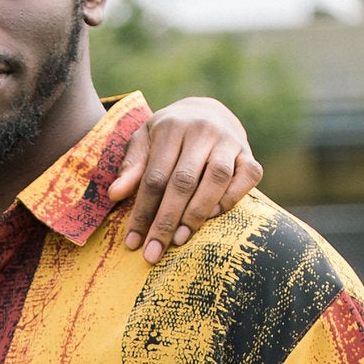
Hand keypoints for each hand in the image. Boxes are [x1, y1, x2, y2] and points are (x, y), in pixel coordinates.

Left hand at [111, 98, 261, 262]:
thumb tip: (114, 194)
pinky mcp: (249, 153)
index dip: (142, 212)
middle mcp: (202, 131)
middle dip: (166, 221)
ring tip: (180, 239)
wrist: (207, 110)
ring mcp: (229, 140)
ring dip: (198, 212)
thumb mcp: (144, 141)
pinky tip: (213, 216)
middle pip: (183, 181)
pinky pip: (248, 177)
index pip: (154, 177)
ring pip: (216, 178)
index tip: (133, 242)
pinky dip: (232, 198)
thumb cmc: (169, 133)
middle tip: (153, 253)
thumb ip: (131, 167)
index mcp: (171, 128)